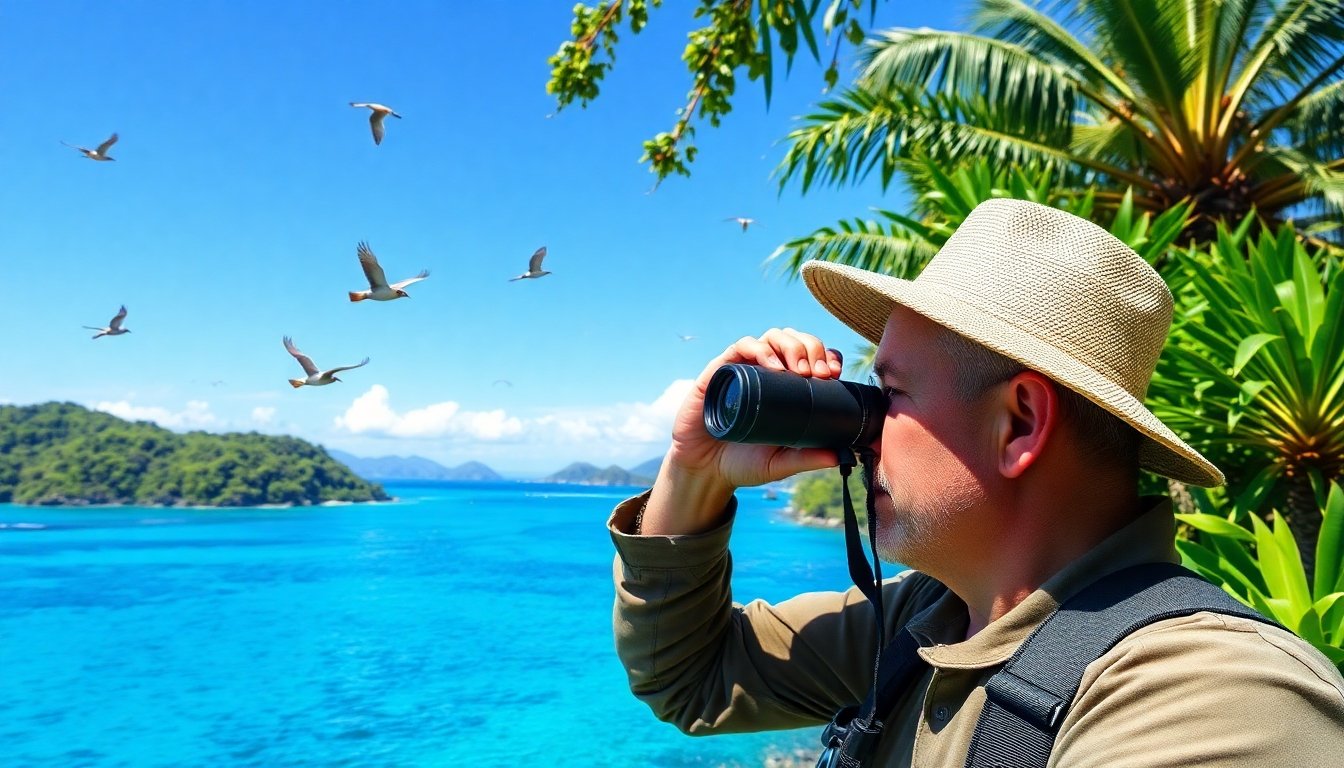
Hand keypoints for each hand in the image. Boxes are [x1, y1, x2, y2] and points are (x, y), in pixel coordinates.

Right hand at [640, 328, 843, 534]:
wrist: (705, 469)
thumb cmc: (743, 463)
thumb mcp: (780, 463)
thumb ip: (807, 459)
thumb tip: (840, 457)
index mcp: (787, 387)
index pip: (813, 357)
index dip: (827, 357)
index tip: (834, 374)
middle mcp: (767, 372)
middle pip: (795, 341)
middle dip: (812, 349)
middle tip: (819, 374)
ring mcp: (744, 368)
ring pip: (772, 337)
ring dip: (791, 345)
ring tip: (799, 369)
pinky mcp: (721, 370)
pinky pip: (742, 346)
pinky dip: (760, 349)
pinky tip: (772, 366)